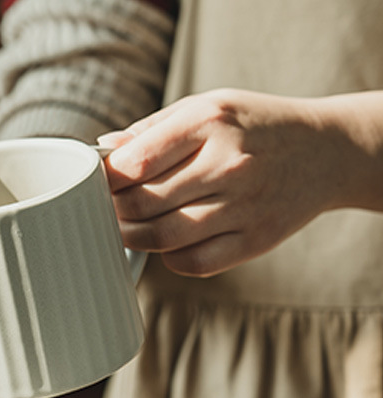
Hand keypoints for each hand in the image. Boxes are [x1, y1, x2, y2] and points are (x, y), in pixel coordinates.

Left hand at [100, 89, 382, 276]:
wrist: (325, 153)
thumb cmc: (253, 128)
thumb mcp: (207, 108)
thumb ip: (152, 130)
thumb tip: (104, 150)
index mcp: (209, 122)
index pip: (134, 163)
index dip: (105, 181)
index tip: (97, 185)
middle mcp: (228, 163)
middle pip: (142, 204)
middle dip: (114, 212)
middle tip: (106, 212)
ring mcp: (244, 205)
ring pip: (163, 237)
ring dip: (133, 238)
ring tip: (127, 229)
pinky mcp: (256, 240)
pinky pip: (193, 263)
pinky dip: (170, 258)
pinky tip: (168, 244)